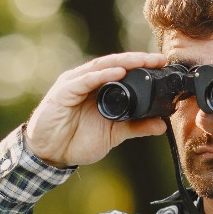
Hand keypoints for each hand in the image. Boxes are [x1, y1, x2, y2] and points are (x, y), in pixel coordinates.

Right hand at [25, 51, 172, 167]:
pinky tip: (118, 73)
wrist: (50, 154)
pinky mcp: (64, 92)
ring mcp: (74, 84)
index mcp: (98, 88)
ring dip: (124, 62)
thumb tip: (162, 125)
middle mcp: (87, 81)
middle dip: (137, 60)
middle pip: (114, 63)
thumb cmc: (75, 141)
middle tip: (159, 59)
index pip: (122, 70)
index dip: (142, 65)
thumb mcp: (113, 134)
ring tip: (143, 60)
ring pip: (102, 66)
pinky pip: (85, 80)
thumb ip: (136, 127)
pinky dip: (102, 75)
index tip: (162, 65)